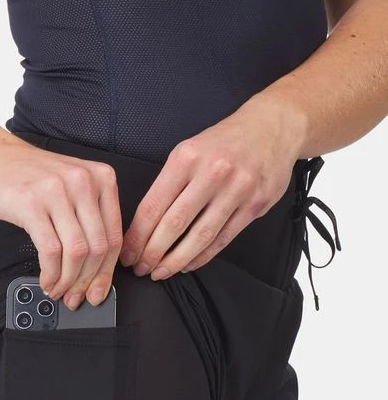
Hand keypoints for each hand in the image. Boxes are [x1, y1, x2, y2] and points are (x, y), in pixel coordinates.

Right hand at [0, 132, 122, 309]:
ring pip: (77, 252)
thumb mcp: (70, 185)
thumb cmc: (25, 174)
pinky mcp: (31, 204)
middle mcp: (83, 182)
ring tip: (58, 291)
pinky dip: (51, 274)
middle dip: (89, 281)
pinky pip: (51, 251)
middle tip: (78, 297)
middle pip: (98, 247)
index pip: (114, 235)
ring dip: (68, 281)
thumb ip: (88, 216)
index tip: (99, 290)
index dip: (107, 271)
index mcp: (101, 177)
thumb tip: (98, 266)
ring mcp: (57, 192)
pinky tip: (46, 281)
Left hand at [119, 97, 306, 277]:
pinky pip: (223, 239)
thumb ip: (170, 183)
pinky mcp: (254, 205)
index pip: (153, 206)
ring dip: (177, 260)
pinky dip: (202, 256)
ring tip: (162, 272)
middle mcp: (211, 173)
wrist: (272, 127)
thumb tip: (145, 223)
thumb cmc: (225, 141)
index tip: (127, 253)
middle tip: (141, 268)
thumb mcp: (190, 150)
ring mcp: (236, 190)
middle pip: (174, 224)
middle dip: (153, 253)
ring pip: (200, 236)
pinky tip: (188, 264)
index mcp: (186, 158)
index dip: (137, 236)